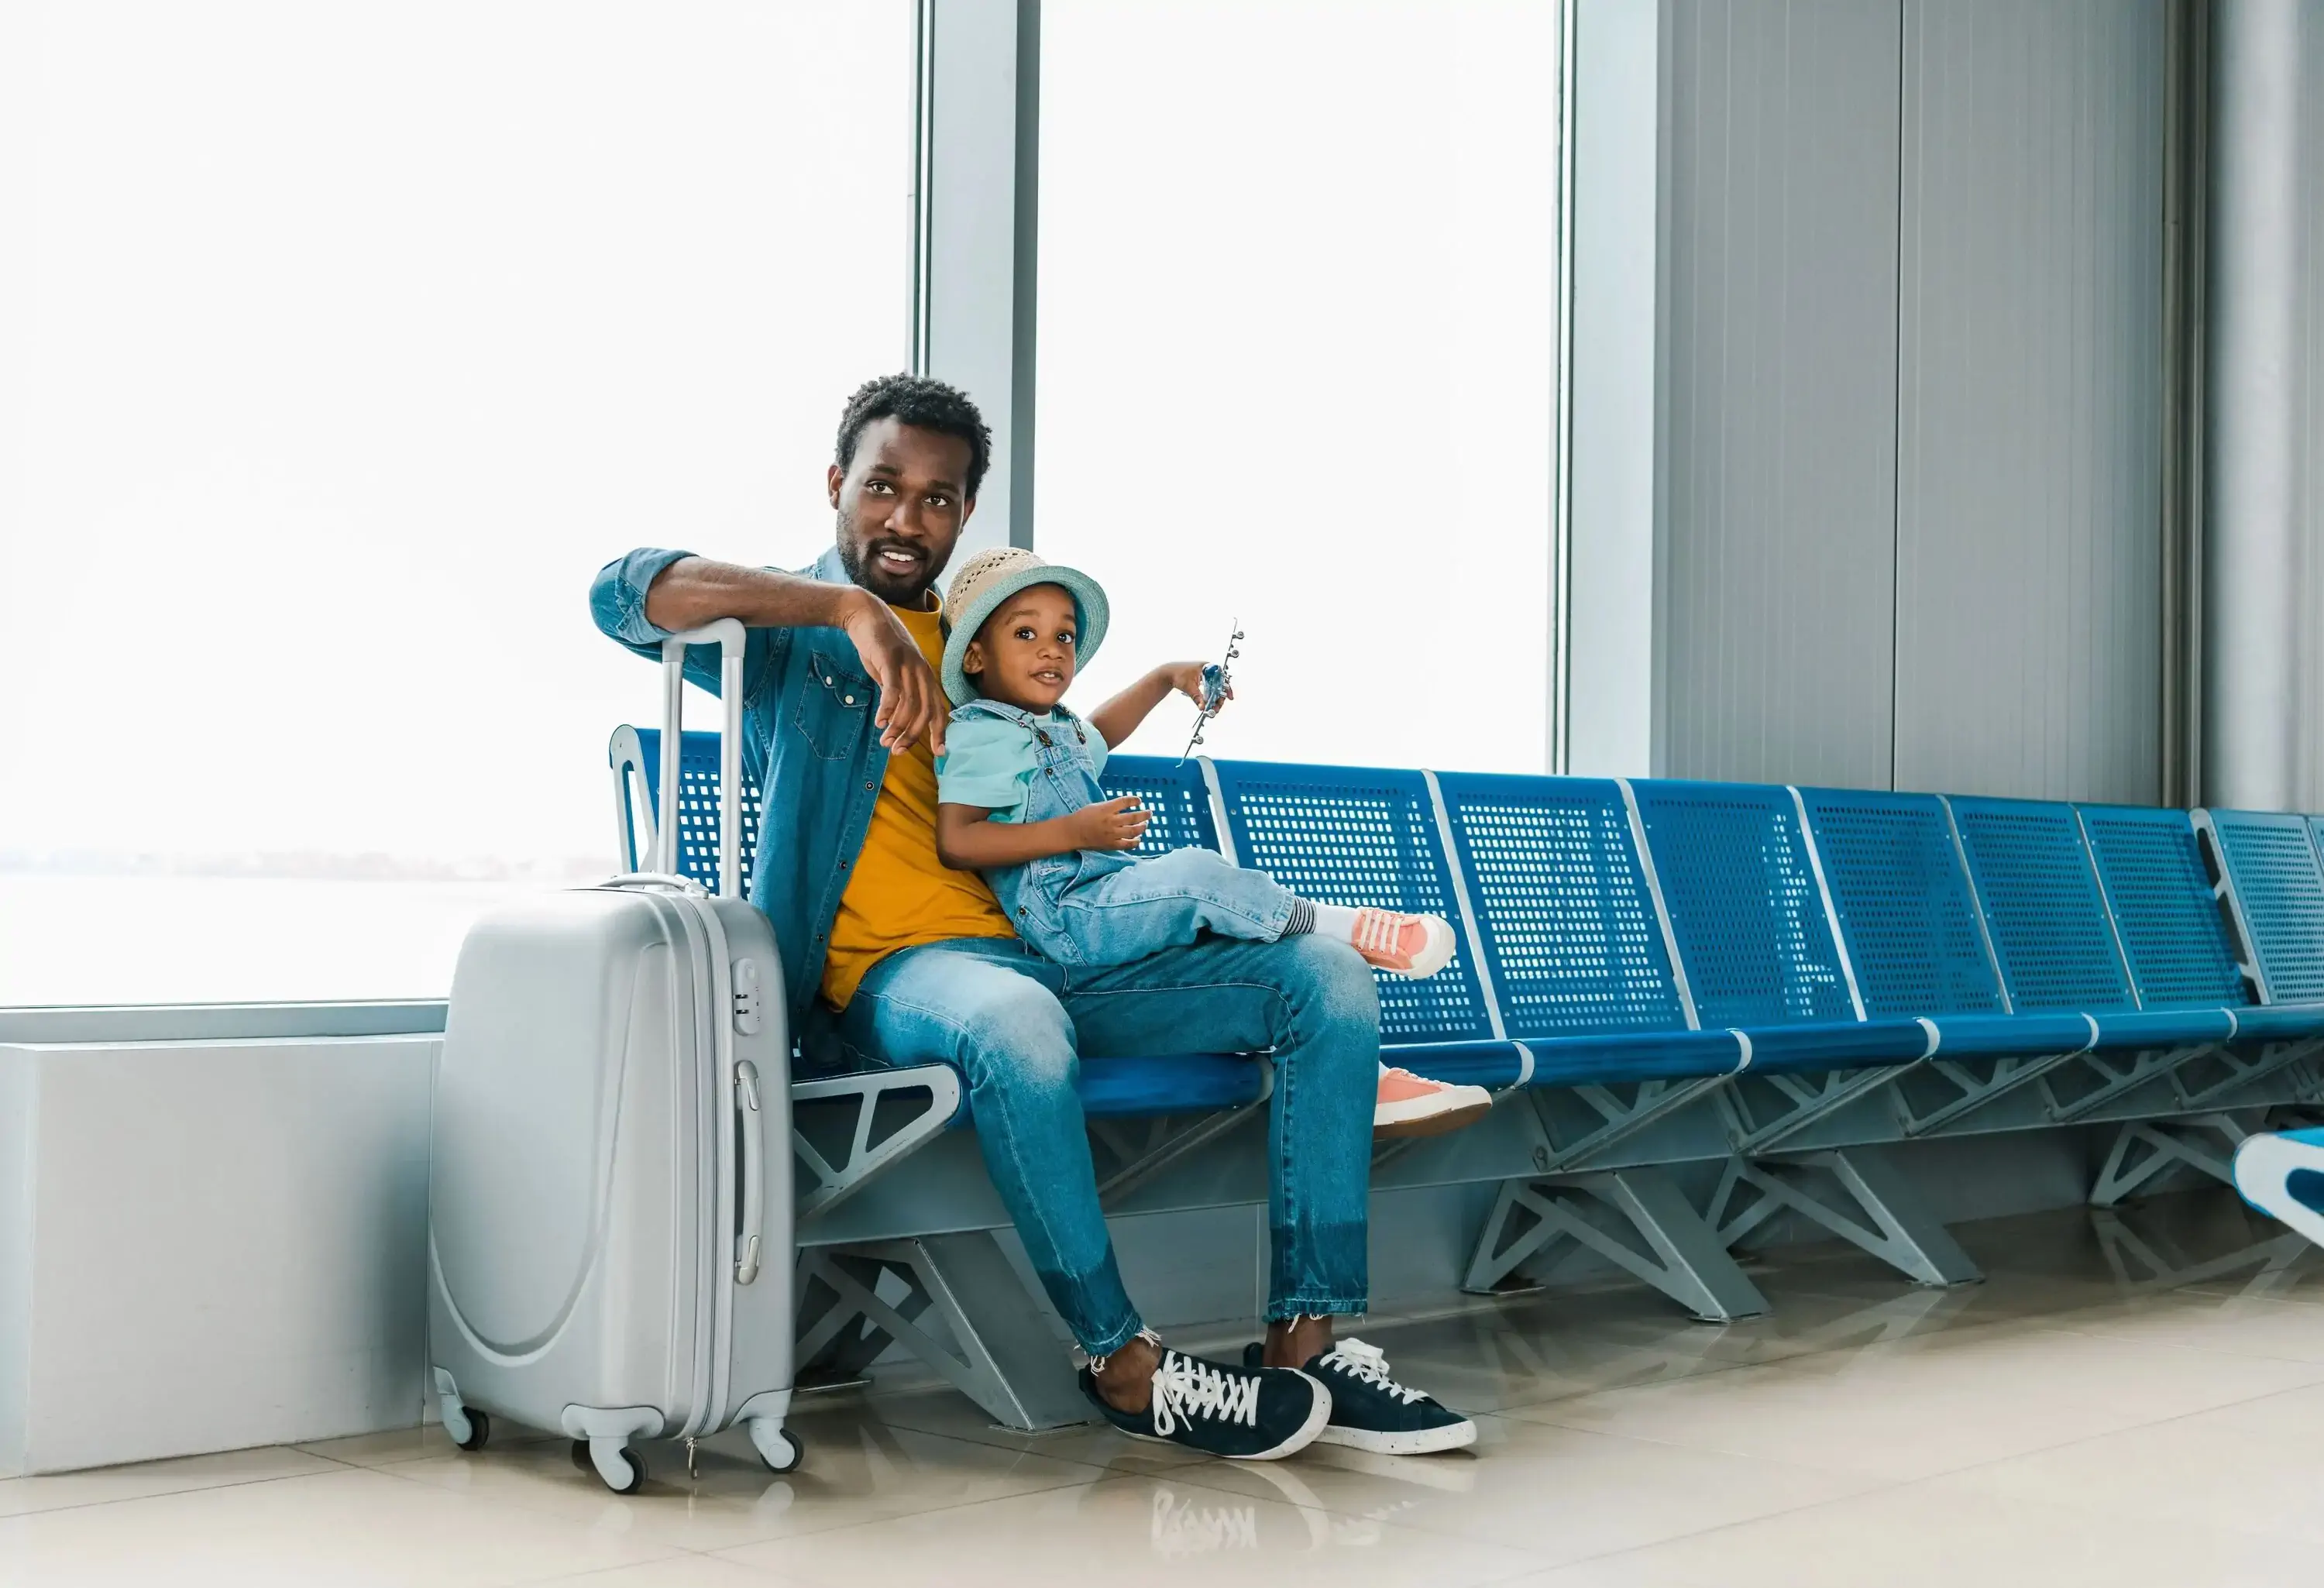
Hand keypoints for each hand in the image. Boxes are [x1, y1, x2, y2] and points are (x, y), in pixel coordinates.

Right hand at [842, 588, 947, 754]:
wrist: (865, 615)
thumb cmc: (879, 648)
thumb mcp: (894, 674)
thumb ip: (900, 695)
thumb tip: (898, 721)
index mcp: (926, 677)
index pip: (939, 709)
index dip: (940, 732)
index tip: (939, 753)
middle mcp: (922, 671)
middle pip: (924, 712)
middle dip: (912, 736)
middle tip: (896, 751)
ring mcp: (908, 664)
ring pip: (909, 705)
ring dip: (897, 727)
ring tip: (885, 740)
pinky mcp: (891, 658)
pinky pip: (893, 689)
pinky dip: (888, 709)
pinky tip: (880, 722)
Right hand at [1067, 795, 1149, 851]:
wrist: (1072, 832)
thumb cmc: (1083, 817)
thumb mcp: (1097, 806)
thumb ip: (1111, 806)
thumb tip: (1126, 806)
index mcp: (1106, 809)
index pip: (1125, 802)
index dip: (1135, 800)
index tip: (1139, 800)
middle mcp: (1111, 821)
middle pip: (1133, 817)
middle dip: (1144, 815)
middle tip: (1149, 813)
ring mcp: (1112, 834)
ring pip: (1133, 831)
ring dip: (1142, 827)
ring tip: (1145, 825)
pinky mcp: (1111, 845)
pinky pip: (1127, 844)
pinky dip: (1135, 842)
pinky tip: (1138, 839)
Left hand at [1163, 661, 1231, 713]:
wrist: (1168, 673)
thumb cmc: (1177, 674)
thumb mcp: (1189, 687)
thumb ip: (1197, 698)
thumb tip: (1203, 707)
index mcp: (1207, 667)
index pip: (1221, 678)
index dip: (1227, 688)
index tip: (1229, 697)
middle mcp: (1208, 670)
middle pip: (1219, 685)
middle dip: (1219, 697)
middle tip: (1218, 707)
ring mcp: (1205, 675)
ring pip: (1214, 688)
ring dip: (1215, 698)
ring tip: (1213, 708)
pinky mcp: (1202, 680)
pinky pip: (1210, 688)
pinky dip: (1210, 696)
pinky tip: (1210, 703)